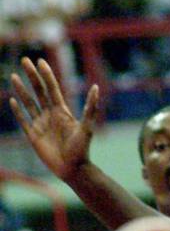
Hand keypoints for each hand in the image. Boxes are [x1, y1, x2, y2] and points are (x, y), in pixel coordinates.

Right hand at [10, 57, 97, 180]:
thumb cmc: (82, 149)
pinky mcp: (33, 137)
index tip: (40, 61)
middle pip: (39, 92)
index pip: (52, 89)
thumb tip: (96, 87)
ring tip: (14, 76)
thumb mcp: (87, 127)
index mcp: (62, 112)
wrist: (73, 169)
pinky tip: (12, 100)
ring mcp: (41, 125)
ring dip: (22, 90)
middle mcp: (51, 116)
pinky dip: (18, 111)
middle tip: (25, 60)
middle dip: (32, 76)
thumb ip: (90, 108)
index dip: (46, 75)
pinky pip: (23, 121)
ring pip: (29, 103)